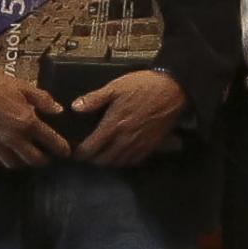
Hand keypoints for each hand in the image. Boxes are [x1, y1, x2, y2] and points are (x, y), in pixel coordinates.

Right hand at [0, 63, 73, 168]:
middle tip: (46, 156)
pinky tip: (4, 154)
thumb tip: (59, 111)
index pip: (50, 141)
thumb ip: (42, 99)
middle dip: (43, 160)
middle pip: (34, 160)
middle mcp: (13, 138)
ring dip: (23, 162)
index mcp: (26, 121)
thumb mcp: (21, 85)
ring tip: (25, 155)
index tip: (66, 152)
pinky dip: (1, 162)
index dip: (61, 148)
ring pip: (14, 164)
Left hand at [70, 68, 187, 166]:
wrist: (173, 89)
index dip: (81, 153)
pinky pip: (134, 161)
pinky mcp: (152, 146)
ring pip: (118, 163)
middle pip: (103, 160)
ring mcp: (139, 145)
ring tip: (103, 155)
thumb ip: (95, 98)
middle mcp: (125, 139)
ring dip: (108, 161)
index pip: (91, 148)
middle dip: (93, 159)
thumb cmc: (143, 85)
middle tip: (89, 153)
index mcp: (113, 125)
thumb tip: (74, 108)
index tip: (77, 150)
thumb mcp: (116, 86)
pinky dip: (124, 161)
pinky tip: (122, 154)